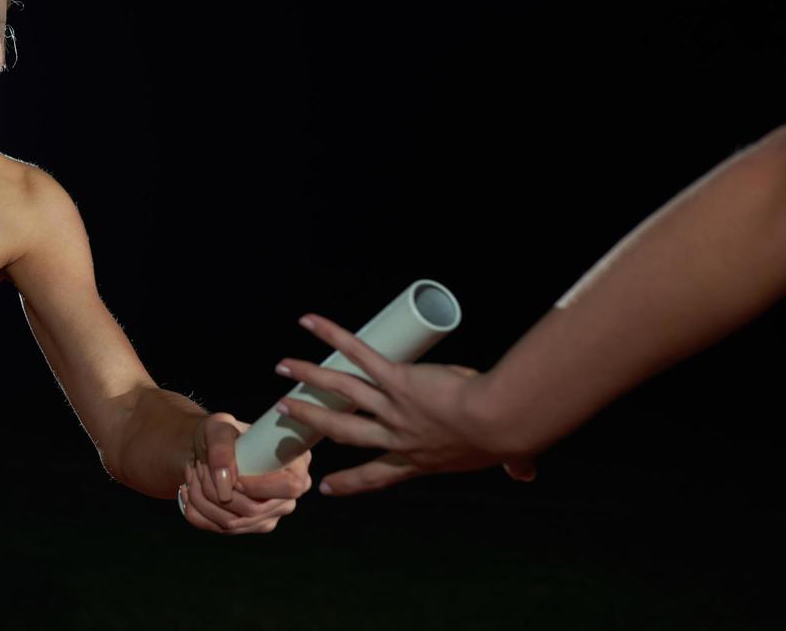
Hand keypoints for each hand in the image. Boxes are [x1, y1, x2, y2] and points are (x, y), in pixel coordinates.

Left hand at [179, 411, 312, 533]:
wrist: (208, 451)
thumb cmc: (220, 434)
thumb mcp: (218, 428)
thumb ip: (222, 449)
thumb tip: (226, 485)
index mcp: (296, 464)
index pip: (290, 487)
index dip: (257, 485)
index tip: (231, 472)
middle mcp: (289, 495)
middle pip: (255, 510)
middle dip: (217, 490)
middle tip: (200, 466)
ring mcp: (272, 514)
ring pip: (234, 522)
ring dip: (204, 498)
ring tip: (194, 473)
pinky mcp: (252, 526)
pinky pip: (221, 529)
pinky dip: (199, 510)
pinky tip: (191, 490)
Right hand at [273, 313, 537, 494]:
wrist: (495, 423)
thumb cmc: (503, 439)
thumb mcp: (504, 456)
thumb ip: (514, 464)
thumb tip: (527, 472)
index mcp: (419, 459)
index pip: (377, 474)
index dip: (351, 482)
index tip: (327, 488)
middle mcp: (397, 436)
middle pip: (342, 429)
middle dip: (310, 419)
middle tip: (285, 410)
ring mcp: (392, 407)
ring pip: (340, 390)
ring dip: (308, 376)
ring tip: (283, 366)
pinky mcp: (396, 379)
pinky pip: (357, 354)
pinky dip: (332, 336)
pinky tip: (311, 322)